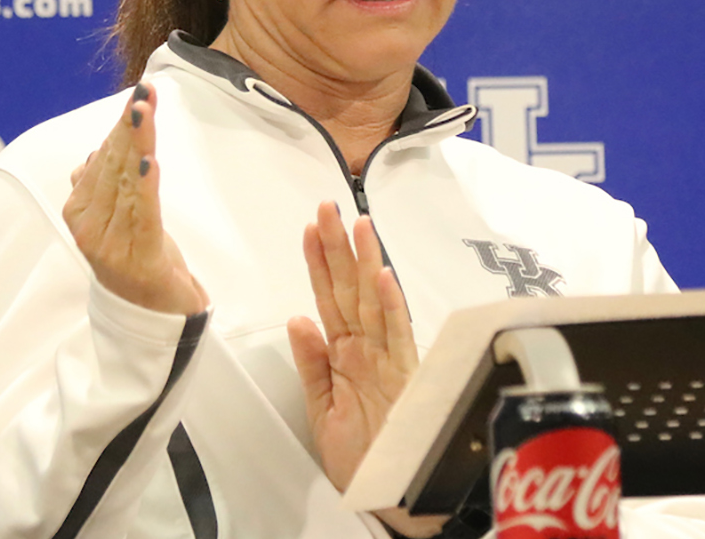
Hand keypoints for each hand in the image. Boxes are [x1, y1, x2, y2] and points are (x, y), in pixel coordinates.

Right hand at [62, 83, 208, 315]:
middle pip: (112, 165)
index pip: (102, 158)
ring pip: (127, 182)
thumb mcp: (117, 217)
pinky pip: (143, 213)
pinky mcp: (139, 256)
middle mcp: (89, 224)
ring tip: (145, 113)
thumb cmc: (136, 258)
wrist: (152, 314)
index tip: (139, 95)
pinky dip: (146, 185)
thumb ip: (103, 185)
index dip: (122, 126)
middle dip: (130, 126)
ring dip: (138, 144)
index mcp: (79, 211)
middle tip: (144, 93)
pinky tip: (152, 161)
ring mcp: (111, 242)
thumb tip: (94, 152)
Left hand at [287, 203, 442, 535]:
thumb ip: (312, 365)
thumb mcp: (322, 411)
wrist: (392, 496)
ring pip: (374, 303)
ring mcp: (388, 361)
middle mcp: (368, 351)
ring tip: (357, 225)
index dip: (319, 264)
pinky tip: (384, 278)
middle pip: (350, 291)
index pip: (329, 300)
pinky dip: (392, 306)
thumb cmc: (363, 457)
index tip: (310, 229)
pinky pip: (398, 336)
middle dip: (339, 248)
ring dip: (365, 263)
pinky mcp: (405, 377)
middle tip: (328, 208)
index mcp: (347, 356)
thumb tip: (298, 319)